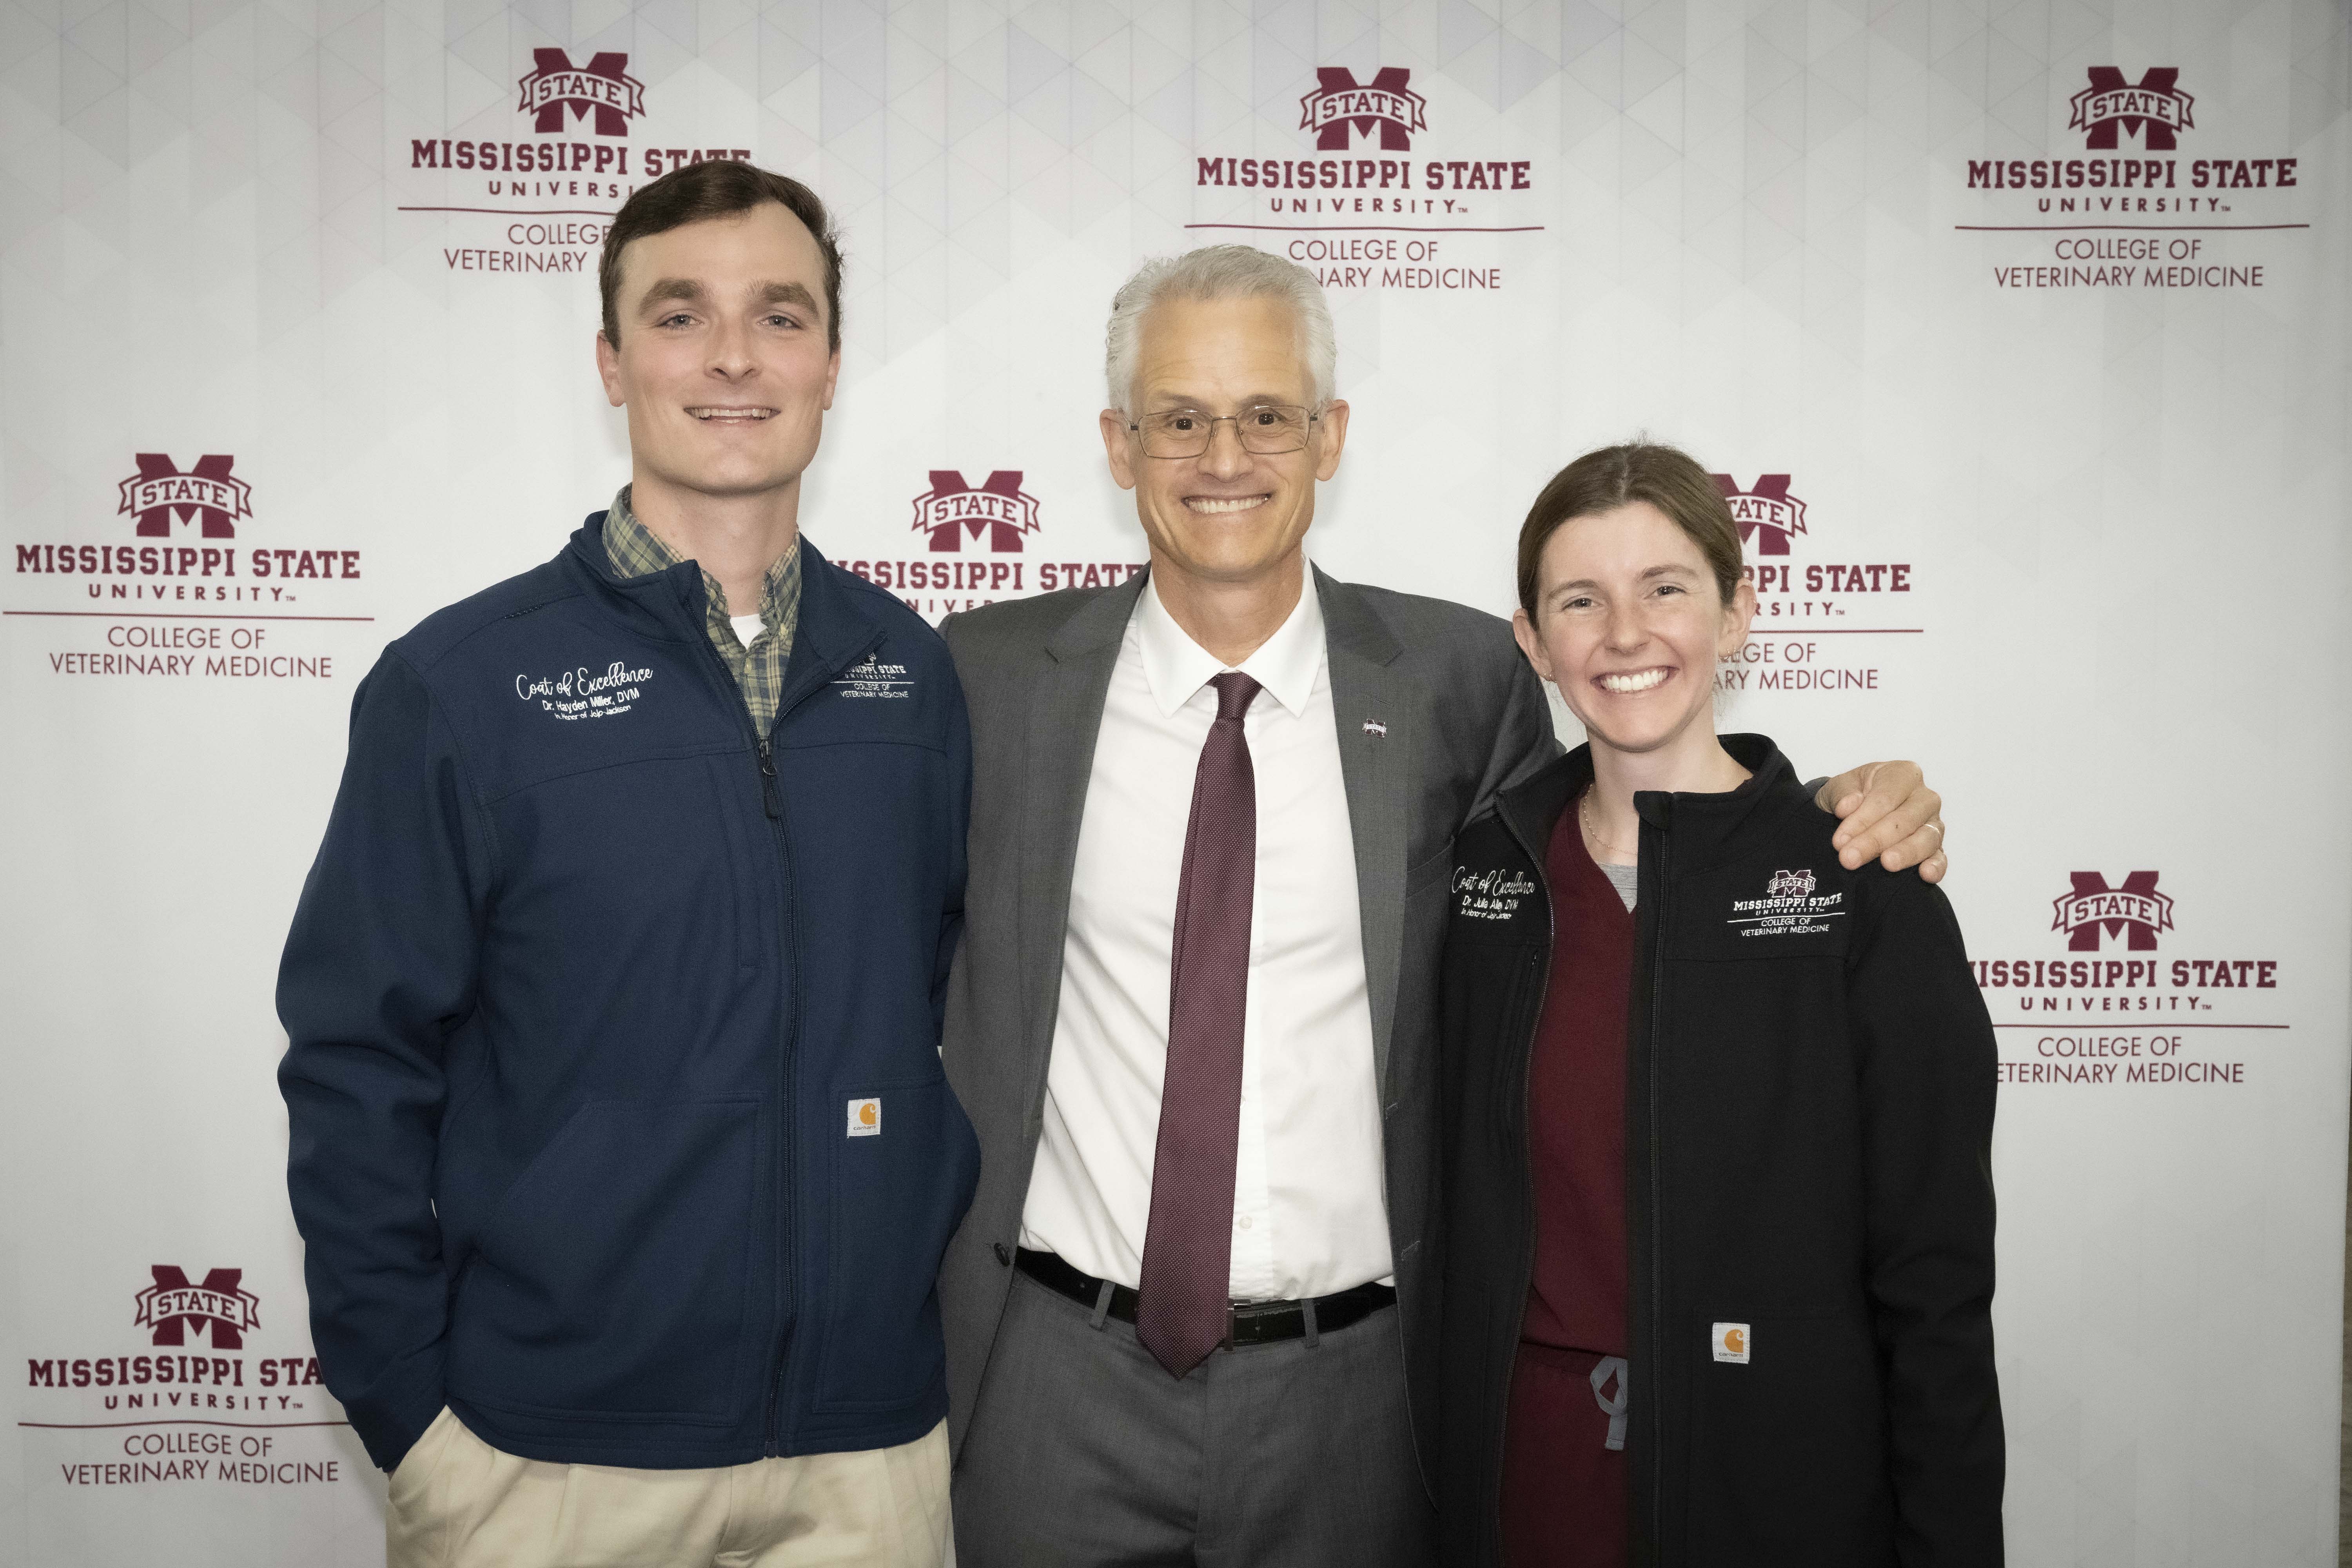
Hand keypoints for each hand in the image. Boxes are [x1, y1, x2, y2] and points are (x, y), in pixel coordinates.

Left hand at [1816, 760, 1945, 882]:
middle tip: (1849, 858)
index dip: (1862, 820)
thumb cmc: (1851, 795)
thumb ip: (1841, 794)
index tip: (1839, 840)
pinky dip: (1936, 866)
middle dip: (1875, 840)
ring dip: (1905, 853)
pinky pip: (1940, 857)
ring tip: (1887, 864)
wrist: (1854, 811)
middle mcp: (1924, 797)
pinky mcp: (1936, 847)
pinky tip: (1926, 875)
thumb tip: (1847, 805)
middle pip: (1904, 819)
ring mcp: (1933, 823)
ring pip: (1926, 838)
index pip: (1884, 798)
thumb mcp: (1838, 788)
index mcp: (1903, 775)